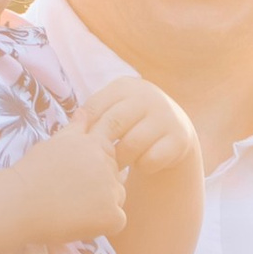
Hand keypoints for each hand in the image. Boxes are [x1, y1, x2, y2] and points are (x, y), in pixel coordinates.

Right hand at [15, 115, 129, 249]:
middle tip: (70, 195)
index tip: (72, 178)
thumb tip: (83, 111)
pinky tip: (78, 222)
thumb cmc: (31, 174)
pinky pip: (117, 222)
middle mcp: (107, 163)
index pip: (110, 156)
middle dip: (99, 187)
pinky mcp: (112, 214)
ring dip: (102, 206)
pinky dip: (102, 226)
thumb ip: (74, 129)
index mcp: (95, 144)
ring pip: (117, 199)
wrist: (19, 203)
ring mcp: (111, 188)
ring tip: (72, 208)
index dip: (92, 171)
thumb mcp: (53, 143)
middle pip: (116, 178)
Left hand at [75, 77, 199, 187]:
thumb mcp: (113, 110)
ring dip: (120, 160)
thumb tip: (72, 124)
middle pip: (114, 125)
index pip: (95, 108)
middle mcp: (147, 96)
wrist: (173, 128)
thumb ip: (93, 115)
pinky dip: (142, 166)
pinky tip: (140, 163)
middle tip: (95, 162)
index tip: (80, 147)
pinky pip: (151, 159)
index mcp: (124, 86)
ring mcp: (166, 116)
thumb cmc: (130, 122)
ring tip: (114, 166)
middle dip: (102, 147)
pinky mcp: (180, 138)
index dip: (85, 130)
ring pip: (132, 144)